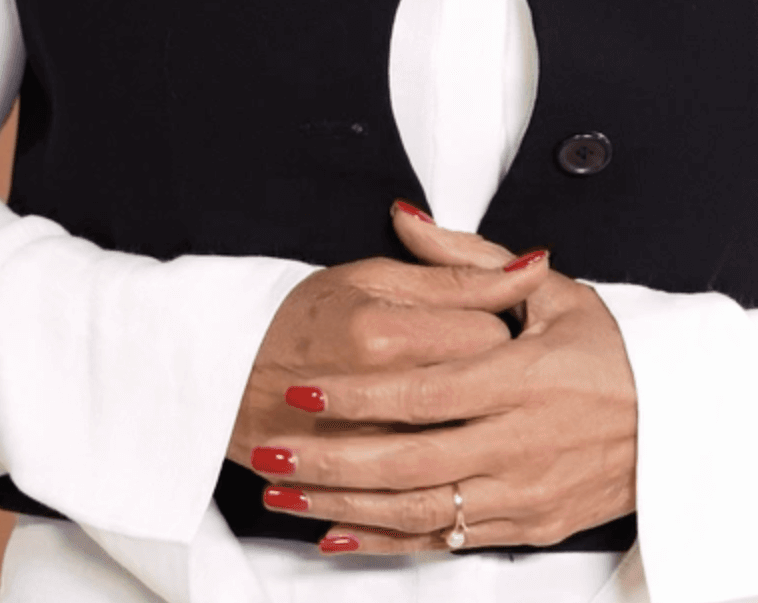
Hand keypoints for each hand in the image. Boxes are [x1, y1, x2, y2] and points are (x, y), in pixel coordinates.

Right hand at [231, 211, 541, 503]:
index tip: (481, 324)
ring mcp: (366, 448)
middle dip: (485, 380)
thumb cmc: (298, 318)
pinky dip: (440, 472)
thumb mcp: (372, 276)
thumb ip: (458, 273)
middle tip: (464, 365)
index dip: (495, 327)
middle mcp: (378, 396)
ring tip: (450, 407)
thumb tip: (535, 264)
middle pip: (480, 394)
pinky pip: (424, 492)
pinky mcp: (358, 486)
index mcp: (385, 334)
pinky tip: (438, 458)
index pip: (489, 335)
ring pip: (459, 449)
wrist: (222, 375)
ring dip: (467, 428)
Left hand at [259, 204, 638, 554]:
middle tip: (275, 454)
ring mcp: (524, 492)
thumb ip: (469, 262)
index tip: (305, 390)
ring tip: (287, 497)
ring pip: (420, 510)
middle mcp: (522, 442)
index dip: (357, 397)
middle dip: (331, 461)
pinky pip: (446, 539)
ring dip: (345, 507)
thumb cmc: (617, 357)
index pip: (423, 392)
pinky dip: (388, 539)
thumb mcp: (554, 296)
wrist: (681, 425)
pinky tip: (340, 532)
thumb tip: (406, 218)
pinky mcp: (527, 526)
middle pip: (409, 461)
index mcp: (524, 379)